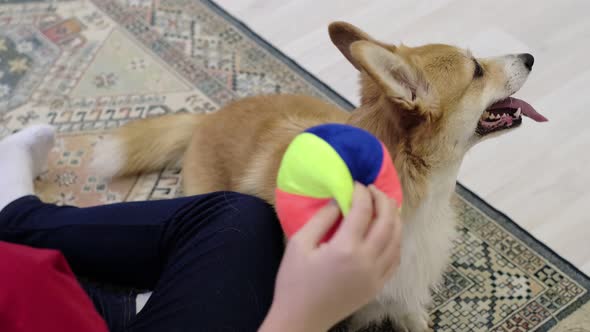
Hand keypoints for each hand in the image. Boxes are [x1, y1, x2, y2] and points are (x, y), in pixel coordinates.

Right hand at [259, 183, 402, 331]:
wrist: (301, 319)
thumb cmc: (294, 282)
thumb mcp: (299, 244)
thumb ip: (321, 219)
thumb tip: (339, 200)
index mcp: (345, 248)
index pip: (363, 210)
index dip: (361, 192)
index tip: (355, 183)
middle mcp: (367, 261)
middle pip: (387, 221)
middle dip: (382, 200)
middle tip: (373, 189)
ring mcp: (376, 275)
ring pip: (397, 239)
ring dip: (394, 218)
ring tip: (385, 206)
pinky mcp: (378, 286)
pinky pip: (396, 259)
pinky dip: (396, 240)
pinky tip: (388, 232)